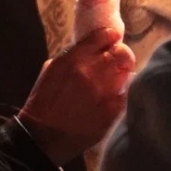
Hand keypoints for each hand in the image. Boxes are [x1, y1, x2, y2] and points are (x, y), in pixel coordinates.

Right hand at [17, 28, 134, 165]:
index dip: (109, 37)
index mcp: (73, 59)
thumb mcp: (51, 69)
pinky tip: (113, 97)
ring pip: (127, 72)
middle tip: (117, 61)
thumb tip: (90, 50)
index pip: (103, 36)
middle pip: (121, 52)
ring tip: (116, 79)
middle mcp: (91, 71)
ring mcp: (104, 91)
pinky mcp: (112, 109)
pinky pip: (126, 93)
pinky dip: (122, 93)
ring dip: (122, 73)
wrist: (44, 134)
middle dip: (120, 54)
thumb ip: (72, 56)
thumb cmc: (43, 100)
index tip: (110, 41)